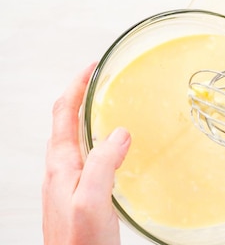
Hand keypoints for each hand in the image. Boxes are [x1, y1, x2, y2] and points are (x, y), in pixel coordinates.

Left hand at [42, 63, 130, 244]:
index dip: (77, 87)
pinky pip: (86, 158)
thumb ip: (102, 164)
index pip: (64, 114)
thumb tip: (118, 132)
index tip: (92, 68)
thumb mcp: (92, 201)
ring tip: (106, 106)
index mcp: (61, 167)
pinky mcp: (79, 196)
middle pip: (65, 123)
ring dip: (87, 118)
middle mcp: (60, 172)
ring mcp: (67, 185)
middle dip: (81, 97)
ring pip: (75, 140)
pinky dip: (97, 141)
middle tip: (100, 81)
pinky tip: (112, 148)